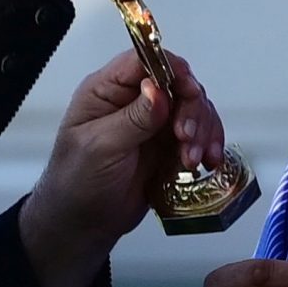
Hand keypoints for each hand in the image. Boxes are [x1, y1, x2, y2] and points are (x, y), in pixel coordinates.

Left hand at [20, 48, 226, 286]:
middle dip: (191, 109)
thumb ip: (133, 119)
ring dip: (201, 131)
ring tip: (193, 161)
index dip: (171, 68)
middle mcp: (133, 100)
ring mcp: (153, 123)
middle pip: (177, 83)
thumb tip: (158, 88)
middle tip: (186, 140)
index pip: (144, 60)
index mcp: (107, 90)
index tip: (189, 91)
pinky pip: (198, 135)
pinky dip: (207, 145)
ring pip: (193, 109)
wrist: (82, 226)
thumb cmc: (79, 182)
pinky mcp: (168, 147)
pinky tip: (208, 162)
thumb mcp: (101, 147)